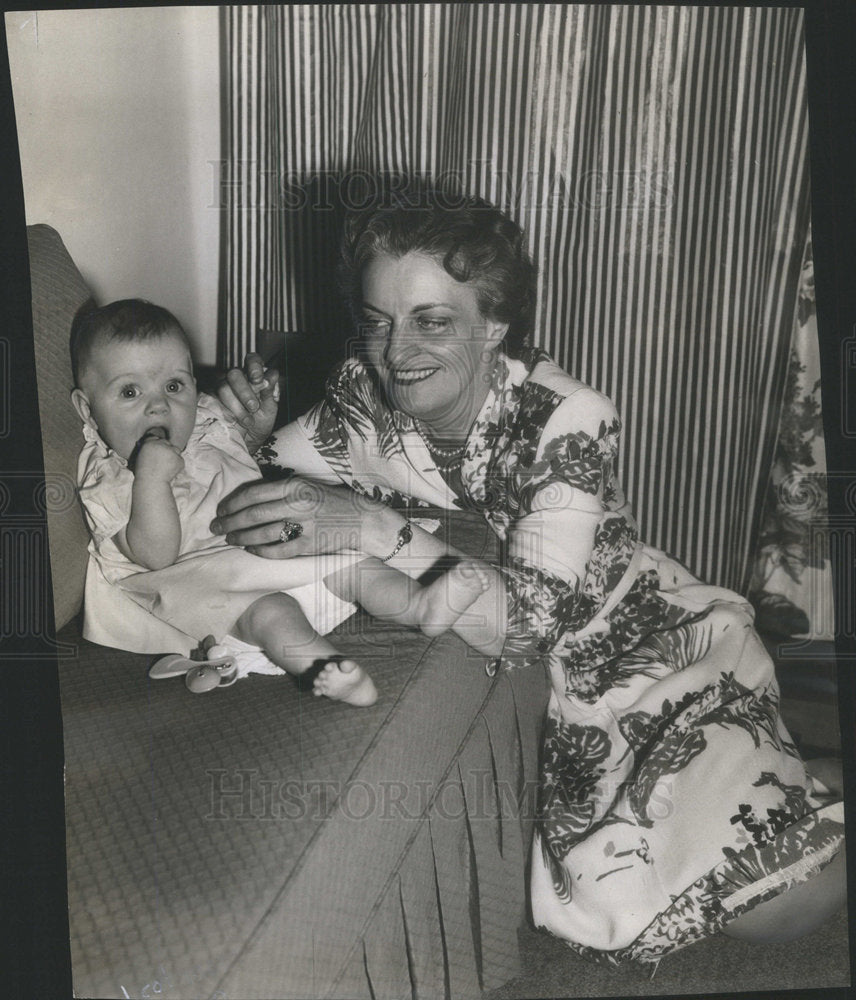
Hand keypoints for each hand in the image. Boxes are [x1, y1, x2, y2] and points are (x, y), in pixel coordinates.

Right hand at [134, 437, 184, 481]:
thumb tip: (155, 448)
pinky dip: (178, 465)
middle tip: (164, 461)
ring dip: (173, 456)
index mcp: (149, 443)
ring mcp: (171, 451)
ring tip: (166, 468)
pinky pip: (180, 460)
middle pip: (167, 443)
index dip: (157, 445)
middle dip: (167, 450)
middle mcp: (161, 444)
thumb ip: (148, 450)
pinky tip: (170, 472)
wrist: (151, 483)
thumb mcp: (140, 458)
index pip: (156, 438)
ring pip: (176, 450)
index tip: (158, 451)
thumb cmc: (143, 474)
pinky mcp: (179, 459)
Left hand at [210, 476, 389, 558]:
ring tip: (230, 539)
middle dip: (229, 522)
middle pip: (252, 515)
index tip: (222, 510)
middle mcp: (296, 504)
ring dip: (241, 538)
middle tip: (216, 528)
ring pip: (261, 533)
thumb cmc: (335, 502)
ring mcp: (302, 525)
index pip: (254, 493)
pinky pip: (277, 550)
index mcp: (294, 486)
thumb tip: (252, 499)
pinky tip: (252, 550)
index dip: (233, 503)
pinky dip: (260, 551)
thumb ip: (283, 490)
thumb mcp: (309, 486)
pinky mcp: (308, 545)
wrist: (364, 521)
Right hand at [217, 352, 279, 451]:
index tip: (258, 378)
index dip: (254, 365)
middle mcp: (237, 380)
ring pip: (223, 387)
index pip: (252, 360)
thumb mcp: (269, 410)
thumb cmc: (259, 424)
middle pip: (234, 373)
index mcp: (254, 377)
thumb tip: (271, 375)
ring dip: (237, 405)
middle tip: (253, 407)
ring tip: (248, 421)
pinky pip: (211, 400)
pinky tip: (233, 421)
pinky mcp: (210, 401)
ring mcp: (221, 390)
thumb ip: (269, 393)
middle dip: (245, 390)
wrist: (247, 443)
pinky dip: (224, 411)